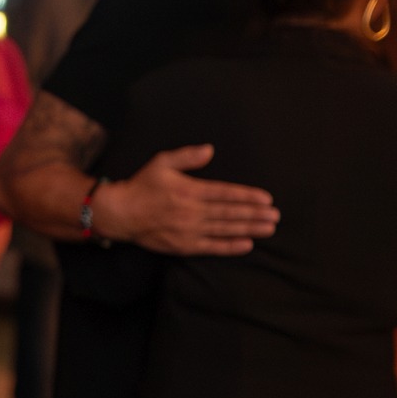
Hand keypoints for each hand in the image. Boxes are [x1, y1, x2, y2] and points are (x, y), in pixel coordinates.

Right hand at [92, 145, 278, 255]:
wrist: (121, 213)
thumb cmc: (142, 186)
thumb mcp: (161, 163)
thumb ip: (186, 156)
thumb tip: (210, 150)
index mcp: (189, 190)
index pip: (225, 193)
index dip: (247, 196)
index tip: (266, 199)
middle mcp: (192, 211)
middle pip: (230, 212)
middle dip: (255, 214)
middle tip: (275, 215)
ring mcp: (189, 230)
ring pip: (225, 229)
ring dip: (250, 228)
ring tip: (269, 228)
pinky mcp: (184, 245)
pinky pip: (212, 247)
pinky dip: (230, 246)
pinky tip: (247, 244)